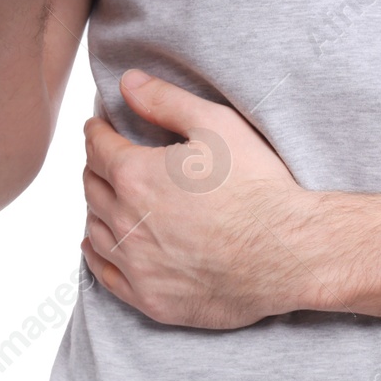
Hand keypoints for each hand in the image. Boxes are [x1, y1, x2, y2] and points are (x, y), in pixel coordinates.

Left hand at [81, 69, 312, 328]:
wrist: (288, 252)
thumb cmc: (257, 186)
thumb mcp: (217, 125)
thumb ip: (166, 101)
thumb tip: (127, 81)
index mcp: (135, 176)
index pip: (98, 147)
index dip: (97, 131)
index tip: (99, 125)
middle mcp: (126, 222)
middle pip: (92, 187)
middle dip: (96, 166)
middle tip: (105, 156)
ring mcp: (136, 265)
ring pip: (94, 230)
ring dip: (95, 207)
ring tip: (104, 196)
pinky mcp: (149, 298)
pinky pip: (105, 275)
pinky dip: (95, 254)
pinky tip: (96, 244)